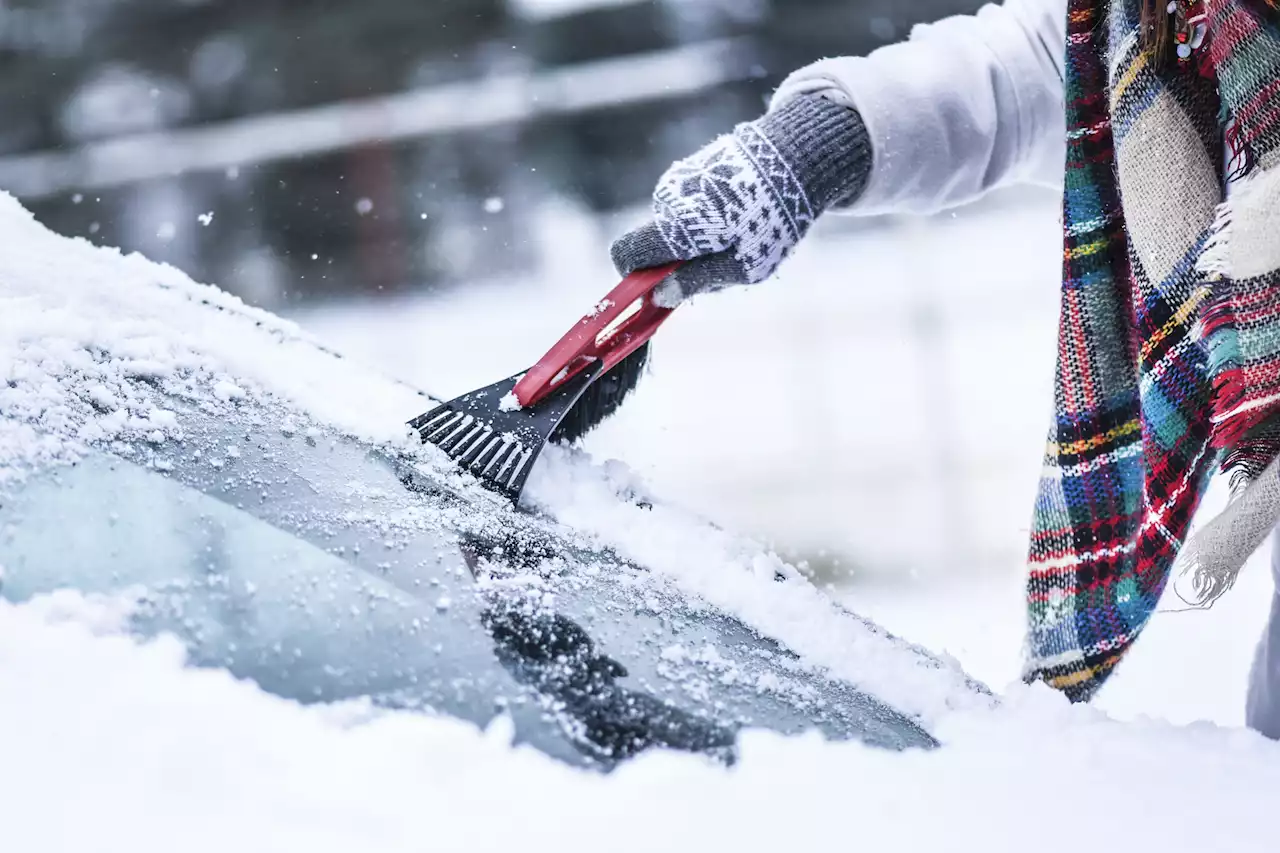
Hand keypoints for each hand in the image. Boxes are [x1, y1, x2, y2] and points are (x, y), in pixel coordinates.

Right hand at [611, 94, 870, 306]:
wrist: (796, 157)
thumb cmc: (771, 220)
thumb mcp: (741, 266)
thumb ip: (695, 282)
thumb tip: (659, 297)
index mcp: (674, 226)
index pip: (625, 254)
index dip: (634, 277)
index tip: (659, 288)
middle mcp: (667, 199)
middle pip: (655, 244)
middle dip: (677, 262)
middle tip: (722, 264)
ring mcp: (678, 179)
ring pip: (673, 226)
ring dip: (697, 240)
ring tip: (740, 234)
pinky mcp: (692, 168)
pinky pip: (687, 206)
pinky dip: (706, 218)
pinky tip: (739, 213)